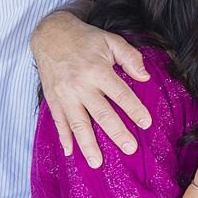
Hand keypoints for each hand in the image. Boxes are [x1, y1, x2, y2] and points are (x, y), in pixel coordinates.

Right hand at [31, 10, 150, 167]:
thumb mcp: (111, 40)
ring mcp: (64, 95)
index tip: (146, 123)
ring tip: (97, 163)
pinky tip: (70, 152)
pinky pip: (59, 122)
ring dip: (88, 145)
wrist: (50, 35)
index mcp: (97, 71)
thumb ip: (130, 57)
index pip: (120, 94)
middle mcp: (80, 86)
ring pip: (78, 125)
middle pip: (101, 115)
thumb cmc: (85, 39)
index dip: (134, 110)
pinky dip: (64, 138)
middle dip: (117, 134)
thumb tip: (145, 78)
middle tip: (130, 149)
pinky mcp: (53, 100)